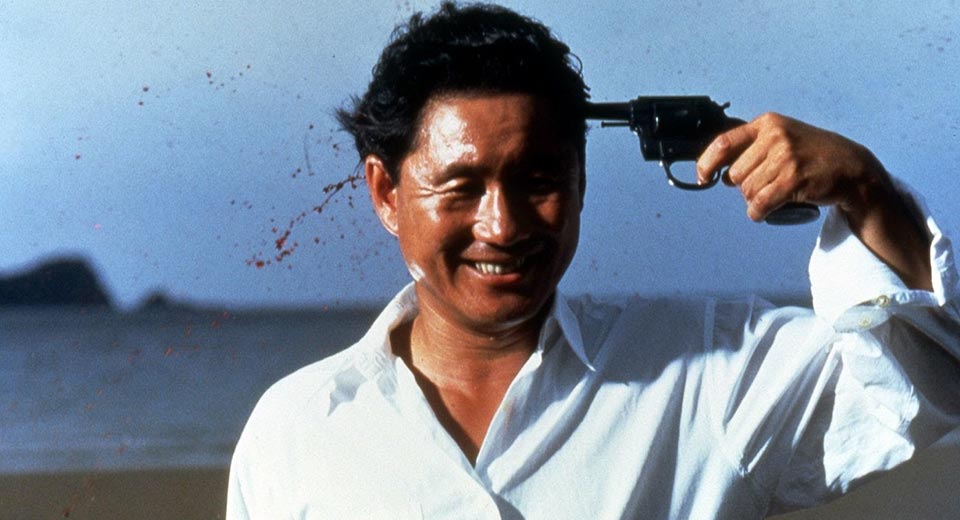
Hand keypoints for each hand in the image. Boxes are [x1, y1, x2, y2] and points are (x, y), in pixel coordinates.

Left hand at [697, 112, 931, 289]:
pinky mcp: (793, 179)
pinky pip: (759, 205)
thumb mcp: (784, 137)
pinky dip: (759, 213)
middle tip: (767, 184)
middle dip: (745, 186)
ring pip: (747, 191)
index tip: (703, 177)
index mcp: (768, 124)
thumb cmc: (813, 155)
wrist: (853, 167)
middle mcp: (775, 137)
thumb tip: (718, 169)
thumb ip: (753, 146)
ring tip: (776, 193)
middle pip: (735, 175)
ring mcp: (785, 158)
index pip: (723, 143)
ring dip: (756, 200)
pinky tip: (766, 211)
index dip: (706, 163)